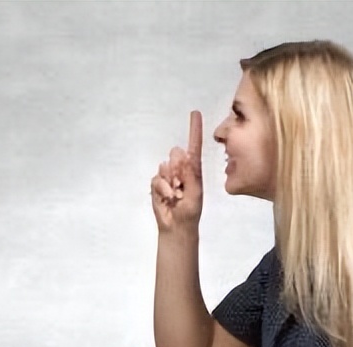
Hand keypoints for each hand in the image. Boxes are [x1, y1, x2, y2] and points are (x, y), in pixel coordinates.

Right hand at [151, 110, 203, 231]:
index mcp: (194, 169)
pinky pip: (156, 177)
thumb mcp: (195, 192)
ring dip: (170, 182)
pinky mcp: (157, 184)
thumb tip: (180, 154)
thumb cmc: (191, 211)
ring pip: (165, 166)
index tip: (195, 114)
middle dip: (177, 168)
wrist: (177, 226)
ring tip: (176, 195)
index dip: (194, 130)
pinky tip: (168, 197)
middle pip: (175, 153)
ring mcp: (168, 176)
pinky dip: (162, 188)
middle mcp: (181, 169)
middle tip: (182, 186)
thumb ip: (189, 173)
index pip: (194, 146)